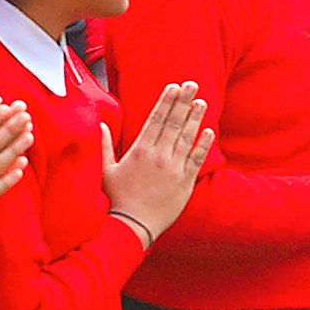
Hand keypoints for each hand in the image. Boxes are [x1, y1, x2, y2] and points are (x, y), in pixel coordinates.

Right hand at [102, 83, 214, 242]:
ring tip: (201, 101)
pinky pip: (197, 160)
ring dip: (195, 118)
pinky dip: (204, 145)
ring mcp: (174, 169)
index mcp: (140, 151)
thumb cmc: (116, 200)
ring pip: (187, 138)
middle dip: (184, 102)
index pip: (156, 120)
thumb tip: (100, 125)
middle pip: (174, 124)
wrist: (132, 226)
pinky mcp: (185, 183)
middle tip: (192, 84)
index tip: (174, 87)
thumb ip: (105, 146)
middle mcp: (160, 157)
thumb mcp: (106, 171)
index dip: (167, 101)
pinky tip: (209, 131)